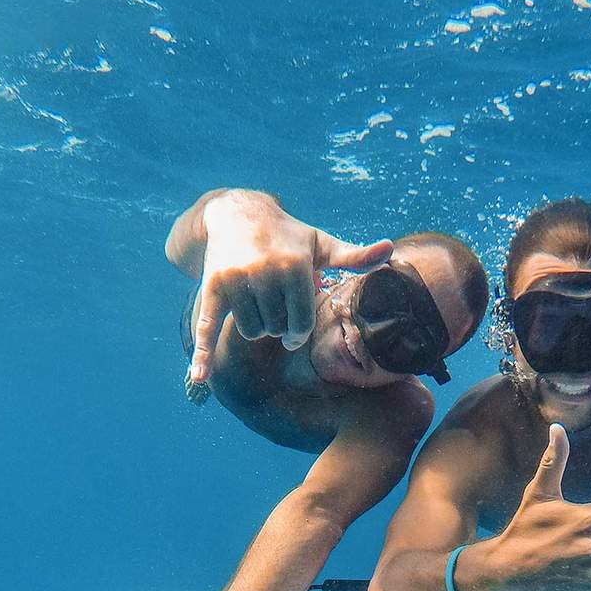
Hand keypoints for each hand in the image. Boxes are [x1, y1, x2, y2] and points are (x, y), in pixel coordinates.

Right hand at [172, 191, 392, 384]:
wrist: (237, 213)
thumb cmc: (288, 235)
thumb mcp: (321, 244)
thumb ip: (354, 256)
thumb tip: (390, 250)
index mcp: (295, 267)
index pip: (301, 325)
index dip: (298, 332)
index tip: (295, 328)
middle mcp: (265, 273)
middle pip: (276, 329)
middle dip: (277, 326)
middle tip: (275, 308)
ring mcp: (236, 280)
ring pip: (251, 331)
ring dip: (256, 328)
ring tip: (258, 307)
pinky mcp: (211, 287)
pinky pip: (206, 327)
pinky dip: (202, 354)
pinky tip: (200, 378)